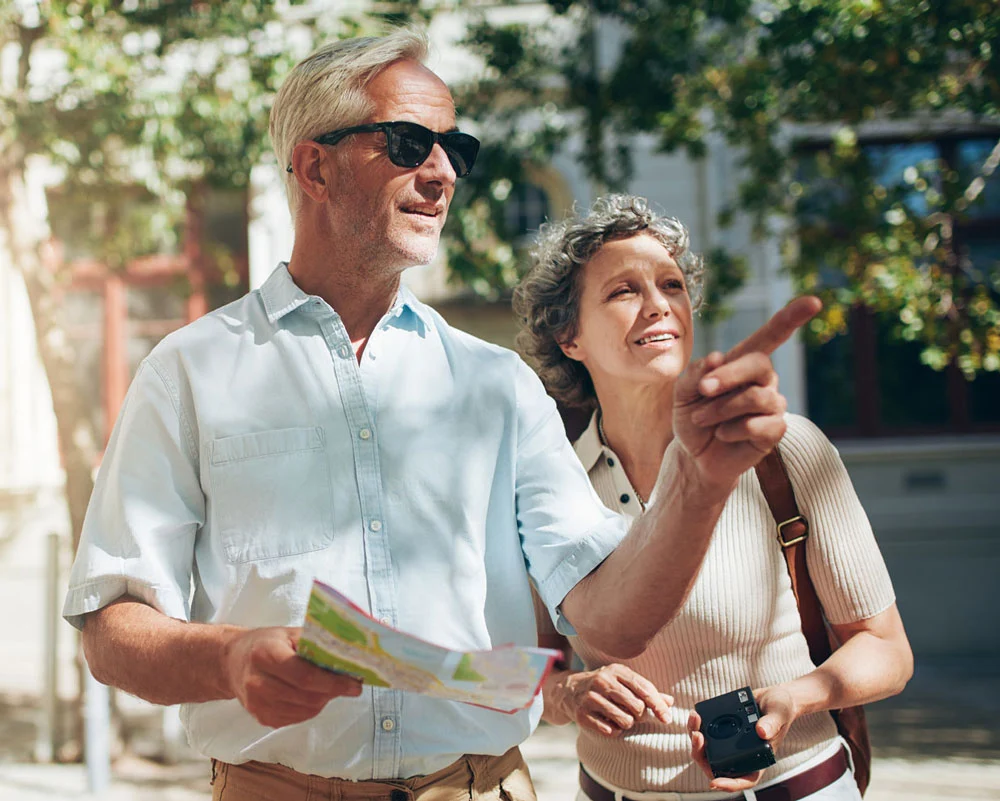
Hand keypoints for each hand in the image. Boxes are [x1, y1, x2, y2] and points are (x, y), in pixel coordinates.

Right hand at [223, 626, 362, 727]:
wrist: (233, 663)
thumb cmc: (265, 643)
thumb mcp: (288, 633)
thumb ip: (315, 643)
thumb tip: (348, 655)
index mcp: (265, 654)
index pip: (304, 675)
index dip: (333, 682)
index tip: (355, 684)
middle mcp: (257, 682)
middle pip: (306, 696)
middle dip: (333, 692)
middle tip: (351, 685)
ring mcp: (257, 704)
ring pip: (305, 710)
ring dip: (324, 700)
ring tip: (331, 686)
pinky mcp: (262, 718)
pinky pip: (297, 719)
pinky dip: (311, 708)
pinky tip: (313, 695)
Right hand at [555, 664, 672, 735]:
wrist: (569, 690)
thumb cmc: (604, 687)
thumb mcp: (623, 682)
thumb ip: (647, 691)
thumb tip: (670, 702)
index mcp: (616, 671)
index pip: (644, 688)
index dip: (658, 705)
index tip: (667, 719)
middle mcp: (602, 681)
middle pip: (637, 706)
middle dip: (640, 715)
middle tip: (634, 714)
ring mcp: (590, 697)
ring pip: (625, 720)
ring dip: (627, 723)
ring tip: (620, 718)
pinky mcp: (582, 714)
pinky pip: (610, 731)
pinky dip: (614, 730)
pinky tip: (608, 723)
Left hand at [673, 296, 821, 494]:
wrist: (694, 455)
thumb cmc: (692, 417)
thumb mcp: (683, 392)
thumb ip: (696, 373)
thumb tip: (718, 357)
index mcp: (744, 362)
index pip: (771, 335)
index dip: (792, 318)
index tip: (814, 302)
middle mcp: (764, 379)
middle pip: (758, 364)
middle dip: (726, 377)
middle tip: (702, 391)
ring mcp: (772, 404)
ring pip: (756, 397)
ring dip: (721, 409)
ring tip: (703, 419)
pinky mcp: (775, 430)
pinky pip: (760, 425)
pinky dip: (731, 430)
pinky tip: (723, 435)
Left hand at [687, 686, 797, 790]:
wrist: (772, 694)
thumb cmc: (781, 708)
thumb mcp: (780, 713)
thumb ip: (772, 723)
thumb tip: (761, 732)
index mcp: (757, 759)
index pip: (744, 779)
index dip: (729, 785)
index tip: (715, 782)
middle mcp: (740, 754)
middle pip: (716, 765)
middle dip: (702, 754)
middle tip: (698, 736)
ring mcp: (729, 742)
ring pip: (706, 749)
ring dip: (695, 738)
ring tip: (695, 718)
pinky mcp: (722, 728)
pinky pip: (705, 732)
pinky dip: (697, 725)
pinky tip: (696, 714)